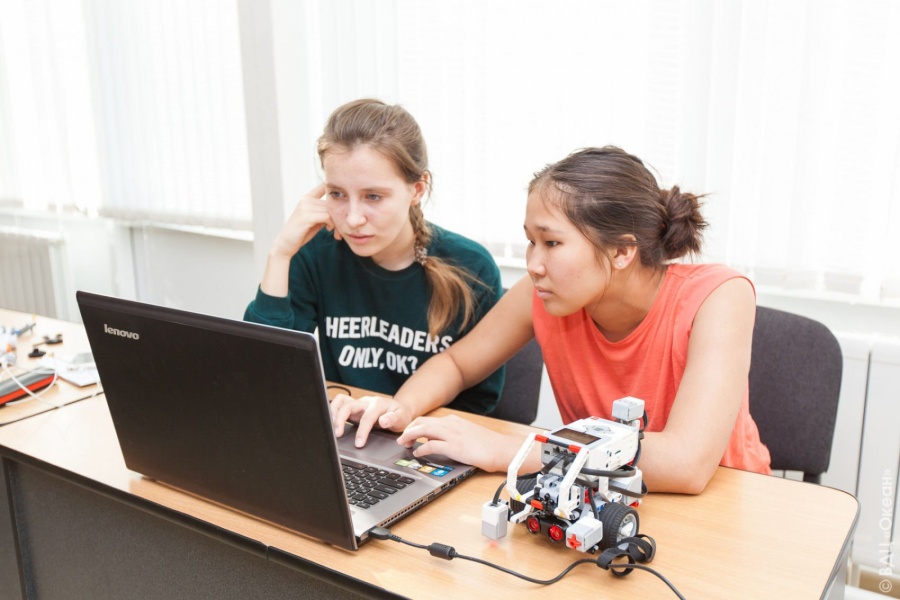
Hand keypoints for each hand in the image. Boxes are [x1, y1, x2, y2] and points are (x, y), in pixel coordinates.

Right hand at [270, 184, 337, 258]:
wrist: (286, 244)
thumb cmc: (302, 233)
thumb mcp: (315, 220)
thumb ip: (324, 212)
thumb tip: (342, 209)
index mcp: (306, 198)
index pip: (323, 186)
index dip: (335, 191)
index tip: (344, 202)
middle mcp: (306, 200)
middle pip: (331, 203)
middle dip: (338, 216)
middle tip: (339, 229)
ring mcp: (305, 207)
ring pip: (331, 210)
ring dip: (337, 222)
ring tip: (336, 232)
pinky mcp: (307, 216)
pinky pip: (327, 217)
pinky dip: (332, 225)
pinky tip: (329, 230)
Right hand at [329, 394, 414, 447]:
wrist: (398, 410)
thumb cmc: (399, 415)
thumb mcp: (402, 418)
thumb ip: (393, 419)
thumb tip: (383, 421)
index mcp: (378, 404)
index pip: (367, 417)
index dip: (362, 431)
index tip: (359, 444)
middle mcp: (366, 402)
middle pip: (348, 405)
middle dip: (340, 419)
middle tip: (337, 435)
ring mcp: (358, 403)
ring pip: (341, 401)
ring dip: (334, 413)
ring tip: (330, 427)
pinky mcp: (353, 407)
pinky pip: (340, 403)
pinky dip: (333, 411)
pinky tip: (331, 423)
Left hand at [396, 415, 511, 471]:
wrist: (502, 450)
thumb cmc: (488, 445)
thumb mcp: (468, 434)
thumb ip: (454, 435)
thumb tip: (441, 442)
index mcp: (454, 421)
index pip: (428, 420)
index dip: (415, 426)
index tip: (409, 433)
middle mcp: (451, 424)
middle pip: (421, 422)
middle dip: (408, 429)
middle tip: (402, 439)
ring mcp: (452, 434)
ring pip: (422, 430)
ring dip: (410, 436)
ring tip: (403, 444)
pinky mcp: (454, 446)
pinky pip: (430, 445)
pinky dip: (421, 449)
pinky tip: (417, 454)